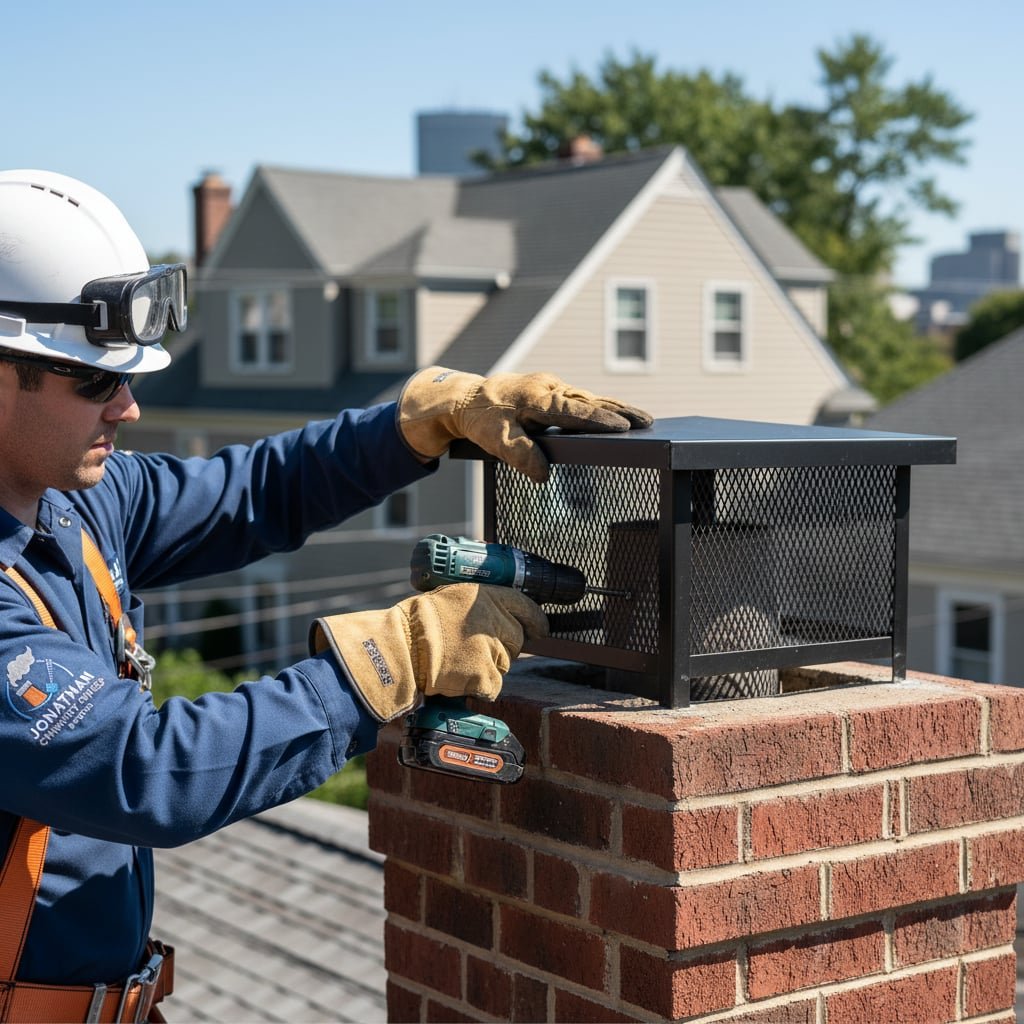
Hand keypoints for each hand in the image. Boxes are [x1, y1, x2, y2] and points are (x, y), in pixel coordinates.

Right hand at [309, 583, 548, 721]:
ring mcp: (493, 649)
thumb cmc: (417, 623)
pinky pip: (493, 686)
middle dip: (501, 647)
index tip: (539, 628)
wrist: (402, 647)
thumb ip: (479, 605)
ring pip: (504, 664)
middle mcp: (495, 620)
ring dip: (487, 667)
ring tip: (459, 661)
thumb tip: (499, 615)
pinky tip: (458, 677)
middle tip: (473, 650)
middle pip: (516, 640)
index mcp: (487, 596)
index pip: (525, 606)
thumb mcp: (451, 597)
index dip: (535, 619)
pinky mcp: (486, 675)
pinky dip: (478, 687)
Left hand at [397, 366, 652, 482]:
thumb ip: (520, 454)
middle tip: (646, 421)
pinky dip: (600, 409)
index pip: (573, 410)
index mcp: (536, 397)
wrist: (466, 399)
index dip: (598, 420)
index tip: (622, 427)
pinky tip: (617, 417)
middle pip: (590, 401)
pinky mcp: (553, 393)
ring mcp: (553, 388)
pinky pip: (581, 401)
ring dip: (615, 409)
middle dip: (619, 411)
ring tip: (642, 420)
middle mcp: (548, 387)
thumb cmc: (481, 418)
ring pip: (589, 399)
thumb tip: (543, 474)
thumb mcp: (495, 439)